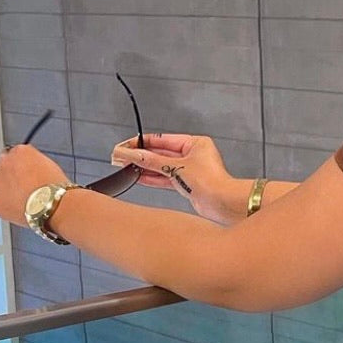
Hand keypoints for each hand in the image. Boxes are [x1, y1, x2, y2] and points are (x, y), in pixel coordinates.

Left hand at [0, 145, 72, 225]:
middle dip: (8, 176)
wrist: (52, 203)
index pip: (13, 154)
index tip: (23, 171)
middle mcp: (5, 163)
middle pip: (0, 167)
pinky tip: (0, 208)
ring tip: (11, 197)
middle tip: (19, 185)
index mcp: (20, 151)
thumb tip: (33, 170)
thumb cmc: (55, 187)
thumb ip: (36, 163)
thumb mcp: (51, 165)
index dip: (19, 164)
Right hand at [110, 133, 245, 224]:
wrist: (222, 203)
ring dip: (144, 167)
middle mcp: (194, 155)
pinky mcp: (188, 184)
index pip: (162, 139)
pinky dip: (152, 178)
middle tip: (120, 157)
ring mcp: (190, 170)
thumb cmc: (210, 181)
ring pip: (162, 166)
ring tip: (125, 167)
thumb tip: (131, 153)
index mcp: (195, 143)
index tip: (125, 146)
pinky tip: (138, 177)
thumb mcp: (175, 167)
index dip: (141, 143)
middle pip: (160, 153)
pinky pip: (165, 178)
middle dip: (140, 155)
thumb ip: (151, 161)